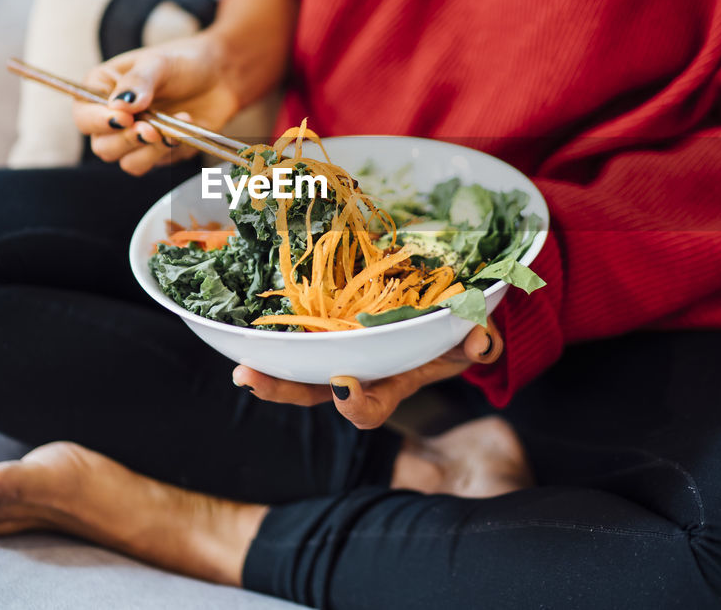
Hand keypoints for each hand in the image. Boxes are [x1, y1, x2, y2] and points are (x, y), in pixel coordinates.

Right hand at [72, 34, 240, 175]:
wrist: (220, 75)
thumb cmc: (184, 62)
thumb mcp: (159, 62)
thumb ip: (138, 81)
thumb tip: (118, 106)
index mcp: (102, 90)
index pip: (83, 115)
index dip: (98, 122)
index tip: (123, 118)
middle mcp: (113, 118)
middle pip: (103, 146)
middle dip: (126, 140)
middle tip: (150, 127)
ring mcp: (135, 138)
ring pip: (126, 162)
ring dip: (148, 150)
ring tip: (169, 128)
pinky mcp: (158, 153)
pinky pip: (154, 163)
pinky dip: (168, 150)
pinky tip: (184, 126)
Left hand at [233, 319, 502, 428]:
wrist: (441, 313)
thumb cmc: (455, 332)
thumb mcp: (472, 338)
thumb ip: (481, 341)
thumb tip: (480, 340)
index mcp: (389, 381)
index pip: (367, 407)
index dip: (355, 402)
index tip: (344, 383)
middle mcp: (355, 371)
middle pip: (310, 392)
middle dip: (279, 389)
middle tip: (249, 377)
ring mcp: (334, 350)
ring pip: (293, 367)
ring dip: (266, 366)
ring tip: (239, 362)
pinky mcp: (322, 325)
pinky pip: (292, 332)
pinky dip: (271, 330)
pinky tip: (241, 319)